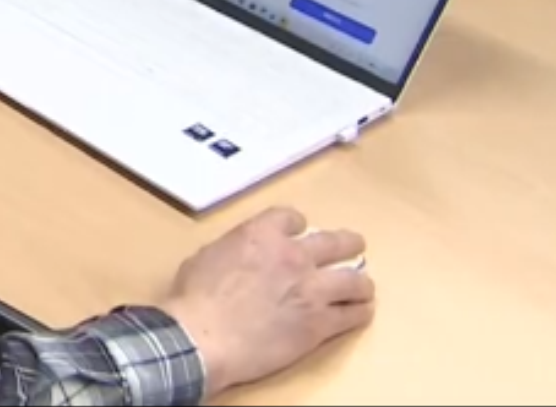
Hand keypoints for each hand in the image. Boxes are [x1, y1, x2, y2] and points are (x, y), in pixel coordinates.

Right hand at [163, 208, 375, 398]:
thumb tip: (241, 257)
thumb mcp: (206, 257)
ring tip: (362, 288)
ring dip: (360, 283)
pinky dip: (359, 312)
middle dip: (348, 244)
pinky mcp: (319, 323)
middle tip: (353, 248)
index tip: (300, 233)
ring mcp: (311, 290)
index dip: (298, 225)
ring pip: (356, 280)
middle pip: (337, 242)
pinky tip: (359, 313)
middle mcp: (293, 256)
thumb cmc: (194, 301)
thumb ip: (234, 250)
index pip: (293, 217)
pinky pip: (353, 315)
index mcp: (261, 234)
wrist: (202, 338)